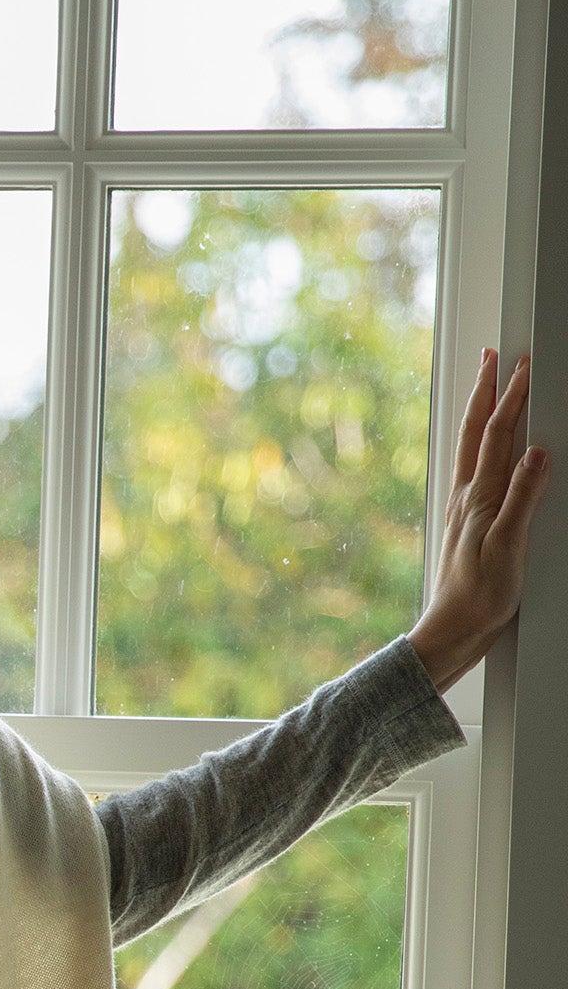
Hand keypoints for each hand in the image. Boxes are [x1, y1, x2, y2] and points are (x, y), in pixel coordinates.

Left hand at [410, 348, 550, 690]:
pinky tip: (480, 447)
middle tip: (493, 356)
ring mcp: (464, 509)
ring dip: (479, 412)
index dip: (512, 397)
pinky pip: (471, 470)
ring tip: (485, 385)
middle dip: (487, 391)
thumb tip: (536, 453)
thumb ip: (523, 500)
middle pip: (476, 431)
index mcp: (480, 498)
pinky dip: (477, 445)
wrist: (452, 632)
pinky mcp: (465, 524)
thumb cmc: (479, 598)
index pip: (499, 435)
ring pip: (471, 447)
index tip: (523, 365)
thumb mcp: (509, 549)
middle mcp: (467, 497)